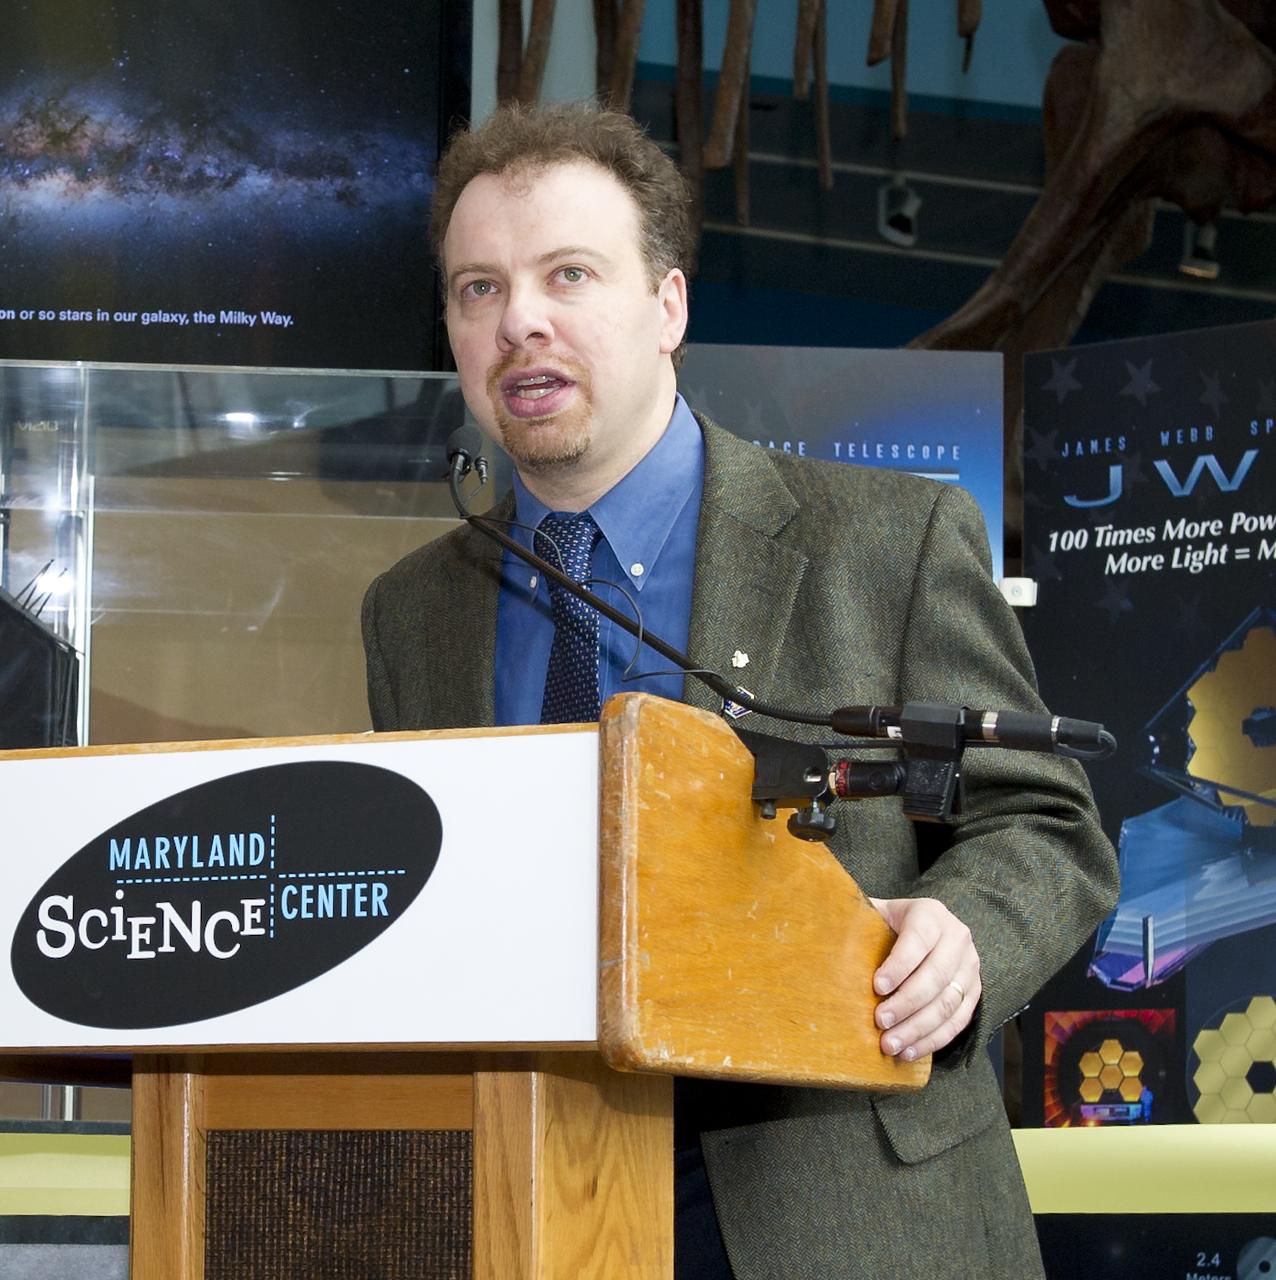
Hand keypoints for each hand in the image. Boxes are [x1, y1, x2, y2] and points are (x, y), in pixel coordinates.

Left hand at [867, 896, 980, 1061]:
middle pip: (936, 976)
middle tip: (880, 1022)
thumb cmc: (888, 924)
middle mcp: (957, 937)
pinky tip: (910, 1050)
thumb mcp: (875, 911)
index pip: (918, 939)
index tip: (876, 986)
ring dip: (918, 1028)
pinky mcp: (974, 991)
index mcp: (931, 914)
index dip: (899, 965)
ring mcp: (970, 966)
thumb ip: (855, 917)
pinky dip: (933, 1039)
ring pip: (948, 1003)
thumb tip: (820, 929)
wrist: (923, 929)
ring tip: (891, 1044)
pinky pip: (958, 1021)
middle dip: (906, 1003)